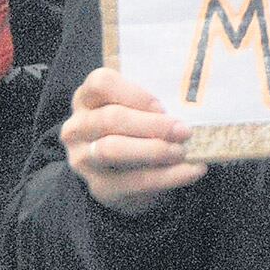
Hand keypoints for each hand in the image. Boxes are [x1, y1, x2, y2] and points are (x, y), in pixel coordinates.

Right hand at [63, 69, 208, 211]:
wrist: (119, 175)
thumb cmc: (132, 131)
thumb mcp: (133, 110)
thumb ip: (150, 103)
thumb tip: (190, 102)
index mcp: (86, 99)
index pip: (101, 83)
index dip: (134, 93)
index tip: (161, 106)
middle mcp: (77, 127)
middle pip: (111, 118)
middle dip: (152, 125)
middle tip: (183, 131)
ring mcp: (84, 159)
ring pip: (114, 150)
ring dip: (154, 150)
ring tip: (182, 151)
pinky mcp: (101, 187)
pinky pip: (134, 181)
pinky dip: (168, 176)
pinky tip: (192, 170)